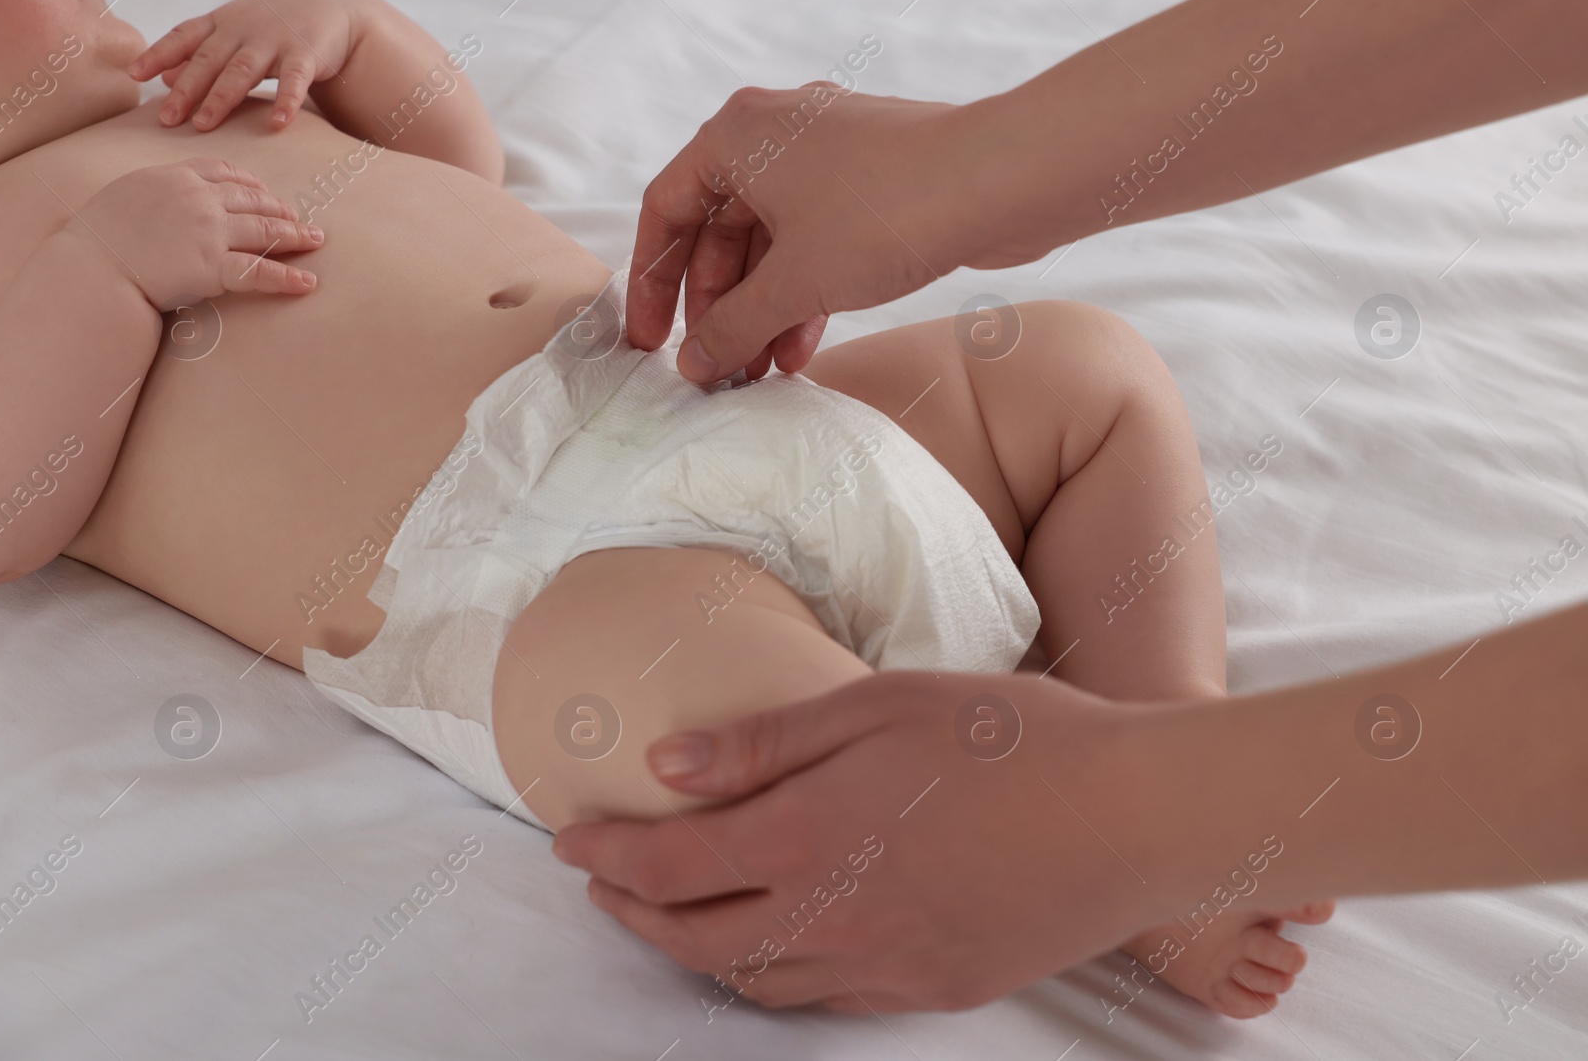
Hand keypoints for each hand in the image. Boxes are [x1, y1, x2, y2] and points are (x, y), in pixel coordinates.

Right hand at [68, 159, 322, 309]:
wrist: (89, 267)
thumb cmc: (98, 237)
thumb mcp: (127, 195)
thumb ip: (158, 193)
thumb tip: (170, 201)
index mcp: (176, 177)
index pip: (224, 172)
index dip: (251, 182)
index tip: (265, 191)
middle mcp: (198, 198)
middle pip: (253, 199)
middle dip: (281, 209)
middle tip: (302, 219)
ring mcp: (208, 231)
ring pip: (265, 230)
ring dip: (296, 235)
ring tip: (315, 240)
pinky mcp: (213, 266)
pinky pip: (260, 272)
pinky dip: (287, 278)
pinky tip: (307, 284)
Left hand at [127, 0, 359, 130]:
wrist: (329, 5)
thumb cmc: (273, 24)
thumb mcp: (232, 32)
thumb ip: (199, 55)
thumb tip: (162, 79)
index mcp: (221, 24)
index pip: (184, 37)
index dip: (158, 54)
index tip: (134, 75)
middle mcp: (243, 30)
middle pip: (208, 60)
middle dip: (186, 89)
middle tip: (166, 119)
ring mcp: (274, 41)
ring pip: (242, 70)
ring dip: (222, 98)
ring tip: (204, 124)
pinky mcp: (306, 54)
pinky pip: (295, 80)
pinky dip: (286, 101)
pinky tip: (278, 123)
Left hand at [552, 671, 1170, 1011]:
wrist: (1136, 818)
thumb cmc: (1012, 739)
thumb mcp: (879, 707)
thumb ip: (763, 743)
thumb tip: (663, 769)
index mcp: (810, 838)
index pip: (668, 867)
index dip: (606, 857)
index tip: (569, 841)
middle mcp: (832, 918)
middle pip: (694, 940)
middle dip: (631, 915)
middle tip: (600, 886)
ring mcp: (884, 967)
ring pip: (755, 981)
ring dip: (693, 953)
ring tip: (670, 917)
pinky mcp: (932, 989)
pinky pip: (826, 999)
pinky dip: (773, 976)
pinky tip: (775, 946)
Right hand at [627, 85, 975, 383]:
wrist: (1000, 183)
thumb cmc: (888, 210)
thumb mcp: (794, 282)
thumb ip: (732, 327)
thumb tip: (694, 364)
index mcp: (738, 135)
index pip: (666, 211)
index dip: (652, 284)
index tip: (651, 341)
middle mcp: (777, 135)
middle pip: (719, 231)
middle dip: (717, 308)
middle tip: (715, 367)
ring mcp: (827, 157)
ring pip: (771, 243)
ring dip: (762, 310)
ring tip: (760, 373)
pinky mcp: (870, 185)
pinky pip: (815, 244)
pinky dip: (802, 294)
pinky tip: (801, 350)